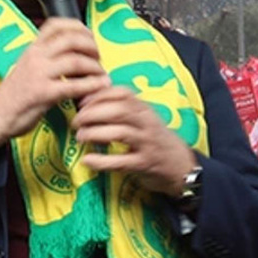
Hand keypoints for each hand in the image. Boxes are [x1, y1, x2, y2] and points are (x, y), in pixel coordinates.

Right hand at [0, 18, 111, 148]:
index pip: (56, 24)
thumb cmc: (16, 92)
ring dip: (95, 67)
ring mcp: (39, 74)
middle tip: (98, 57)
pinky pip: (74, 85)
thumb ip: (49, 55)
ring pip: (76, 61)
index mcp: (33, 48)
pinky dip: (92, 85)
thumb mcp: (29, 65)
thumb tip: (77, 49)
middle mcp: (35, 57)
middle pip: (71, 40)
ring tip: (100, 74)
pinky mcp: (43, 93)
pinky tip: (98, 86)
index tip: (90, 36)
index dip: (78, 27)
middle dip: (92, 47)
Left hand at [74, 86, 197, 197]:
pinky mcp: (144, 164)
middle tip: (77, 121)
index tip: (82, 102)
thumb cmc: (155, 139)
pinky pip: (120, 162)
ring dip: (95, 133)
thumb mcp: (144, 119)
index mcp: (145, 110)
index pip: (123, 93)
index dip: (99, 95)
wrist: (180, 164)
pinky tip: (87, 160)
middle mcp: (147, 124)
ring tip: (81, 137)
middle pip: (119, 111)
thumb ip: (123, 109)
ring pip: (120, 133)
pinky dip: (100, 161)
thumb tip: (89, 100)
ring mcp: (147, 144)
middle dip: (93, 113)